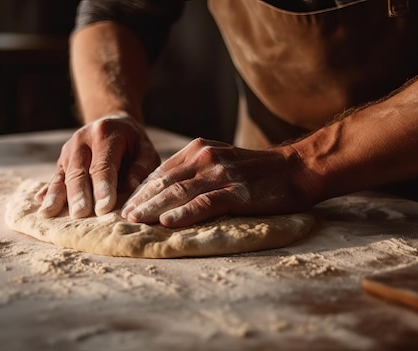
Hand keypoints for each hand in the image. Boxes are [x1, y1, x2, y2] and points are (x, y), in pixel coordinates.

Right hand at [36, 112, 159, 217]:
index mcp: (105, 134)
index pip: (103, 165)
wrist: (113, 123)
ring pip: (62, 176)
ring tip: (49, 214)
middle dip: (79, 195)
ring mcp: (69, 150)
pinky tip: (40, 204)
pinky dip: (48, 191)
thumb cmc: (133, 143)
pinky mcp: (62, 161)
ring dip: (57, 196)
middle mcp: (82, 140)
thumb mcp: (145, 149)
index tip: (104, 208)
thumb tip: (133, 186)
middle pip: (78, 171)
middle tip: (79, 215)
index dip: (103, 188)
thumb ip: (141, 167)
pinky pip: (54, 177)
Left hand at [121, 138, 316, 226]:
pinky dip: (184, 213)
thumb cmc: (258, 169)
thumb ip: (196, 170)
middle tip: (121, 217)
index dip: (140, 189)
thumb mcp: (222, 159)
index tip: (124, 205)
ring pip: (179, 192)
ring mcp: (221, 174)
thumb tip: (168, 192)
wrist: (296, 169)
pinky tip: (168, 222)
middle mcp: (206, 158)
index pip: (161, 171)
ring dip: (154, 207)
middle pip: (164, 181)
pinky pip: (205, 204)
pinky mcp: (237, 192)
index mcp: (199, 149)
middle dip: (140, 200)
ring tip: (135, 221)